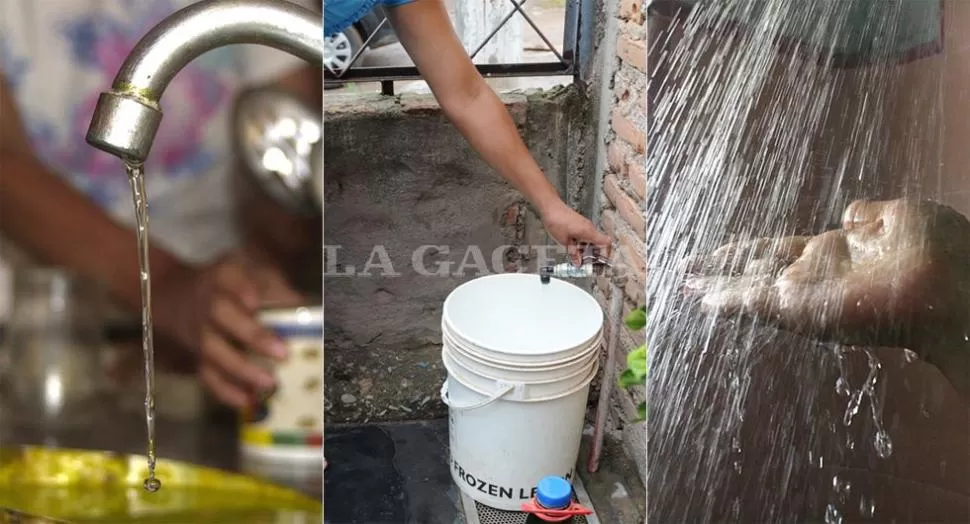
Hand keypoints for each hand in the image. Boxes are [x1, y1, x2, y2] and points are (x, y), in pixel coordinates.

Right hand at [153, 251, 304, 407]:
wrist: (182, 296)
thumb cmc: (236, 286)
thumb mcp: (258, 275)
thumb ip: (281, 292)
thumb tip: (309, 314)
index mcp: (225, 277)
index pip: (229, 278)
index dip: (240, 290)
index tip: (255, 303)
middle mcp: (208, 303)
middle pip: (222, 316)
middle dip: (251, 335)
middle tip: (282, 353)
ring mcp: (199, 331)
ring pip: (212, 350)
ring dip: (241, 369)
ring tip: (270, 383)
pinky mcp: (197, 356)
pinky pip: (206, 374)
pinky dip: (225, 390)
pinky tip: (247, 401)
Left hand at [540, 202, 611, 264]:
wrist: (550, 207)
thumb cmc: (557, 222)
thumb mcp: (564, 241)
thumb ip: (573, 253)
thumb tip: (578, 263)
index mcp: (589, 232)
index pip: (606, 242)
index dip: (606, 253)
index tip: (601, 262)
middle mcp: (590, 227)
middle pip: (600, 242)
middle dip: (595, 254)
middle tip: (588, 263)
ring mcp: (585, 224)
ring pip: (592, 239)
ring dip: (588, 249)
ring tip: (580, 258)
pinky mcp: (580, 223)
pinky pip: (586, 235)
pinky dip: (583, 243)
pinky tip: (575, 248)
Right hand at [683, 199, 969, 391]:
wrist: (956, 286)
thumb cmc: (943, 250)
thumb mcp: (903, 215)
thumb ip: (870, 215)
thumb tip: (850, 212)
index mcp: (837, 252)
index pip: (779, 251)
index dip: (747, 251)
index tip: (723, 252)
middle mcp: (815, 277)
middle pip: (754, 271)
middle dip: (720, 272)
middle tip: (687, 274)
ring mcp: (806, 295)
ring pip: (748, 289)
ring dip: (716, 289)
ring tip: (685, 288)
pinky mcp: (803, 310)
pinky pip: (757, 306)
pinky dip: (729, 303)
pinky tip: (704, 301)